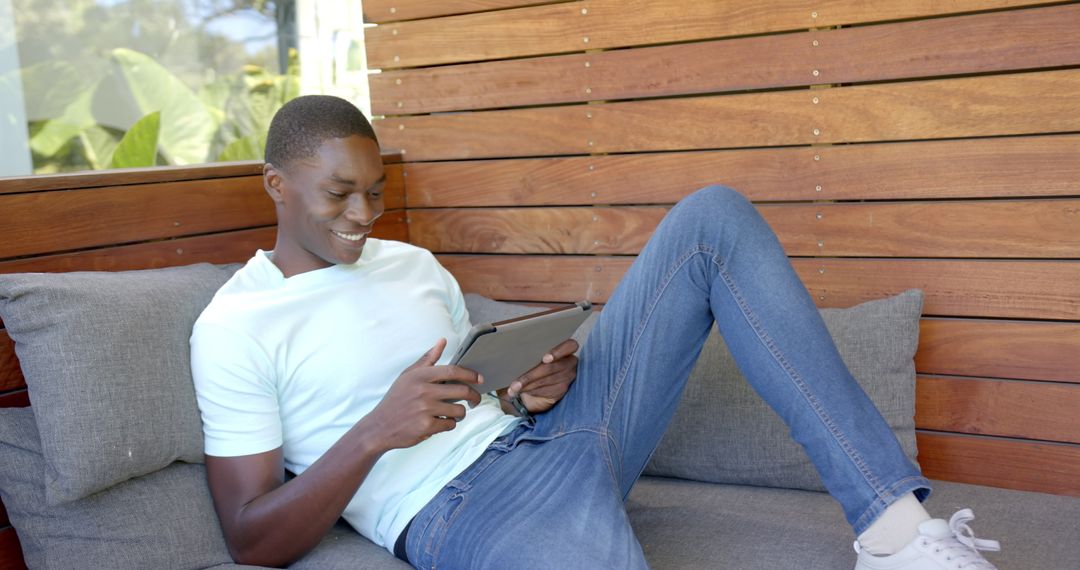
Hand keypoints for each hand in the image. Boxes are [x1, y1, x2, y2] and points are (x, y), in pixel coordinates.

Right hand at [365, 338, 483, 449]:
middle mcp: (423, 391)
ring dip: (460, 413)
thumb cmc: (397, 399)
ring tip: (452, 413)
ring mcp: (425, 409)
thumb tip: (442, 341)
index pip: (453, 371)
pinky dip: (449, 425)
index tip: (480, 378)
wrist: (379, 426)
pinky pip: (450, 425)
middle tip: (475, 400)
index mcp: (420, 375)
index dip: (470, 374)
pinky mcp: (426, 426)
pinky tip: (439, 423)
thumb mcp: (408, 375)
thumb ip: (428, 359)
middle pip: (462, 391)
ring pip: (459, 410)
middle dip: (474, 396)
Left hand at [505, 339, 578, 413]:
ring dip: (529, 385)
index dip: (558, 352)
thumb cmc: (535, 364)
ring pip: (547, 380)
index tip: (544, 359)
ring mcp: (568, 376)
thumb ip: (533, 352)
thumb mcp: (534, 355)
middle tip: (516, 383)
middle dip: (531, 375)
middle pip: (552, 367)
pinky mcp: (563, 388)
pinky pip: (547, 390)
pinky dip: (533, 391)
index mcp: (566, 348)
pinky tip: (523, 391)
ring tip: (515, 388)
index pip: (570, 346)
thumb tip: (516, 354)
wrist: (537, 384)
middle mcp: (570, 362)